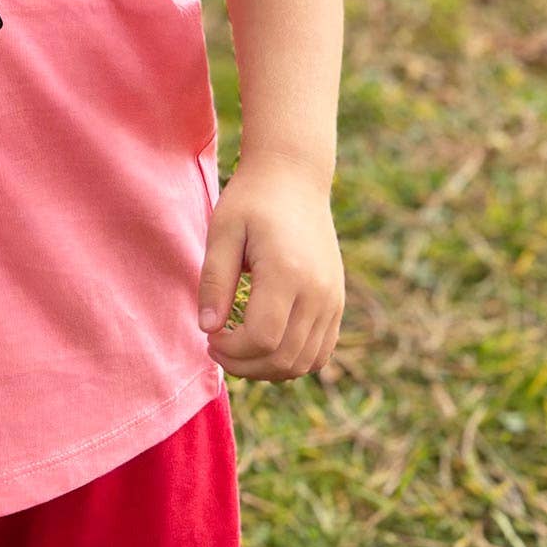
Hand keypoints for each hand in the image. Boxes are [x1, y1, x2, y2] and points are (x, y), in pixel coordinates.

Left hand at [195, 151, 343, 380]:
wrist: (294, 179)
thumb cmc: (251, 201)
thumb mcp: (222, 232)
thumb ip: (214, 281)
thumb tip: (208, 329)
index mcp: (287, 272)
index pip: (262, 338)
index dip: (231, 350)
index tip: (210, 336)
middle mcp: (318, 291)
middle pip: (284, 357)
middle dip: (245, 365)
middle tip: (217, 347)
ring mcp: (333, 299)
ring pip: (305, 362)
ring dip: (268, 368)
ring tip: (238, 349)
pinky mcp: (337, 302)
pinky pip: (320, 351)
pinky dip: (292, 360)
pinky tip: (264, 345)